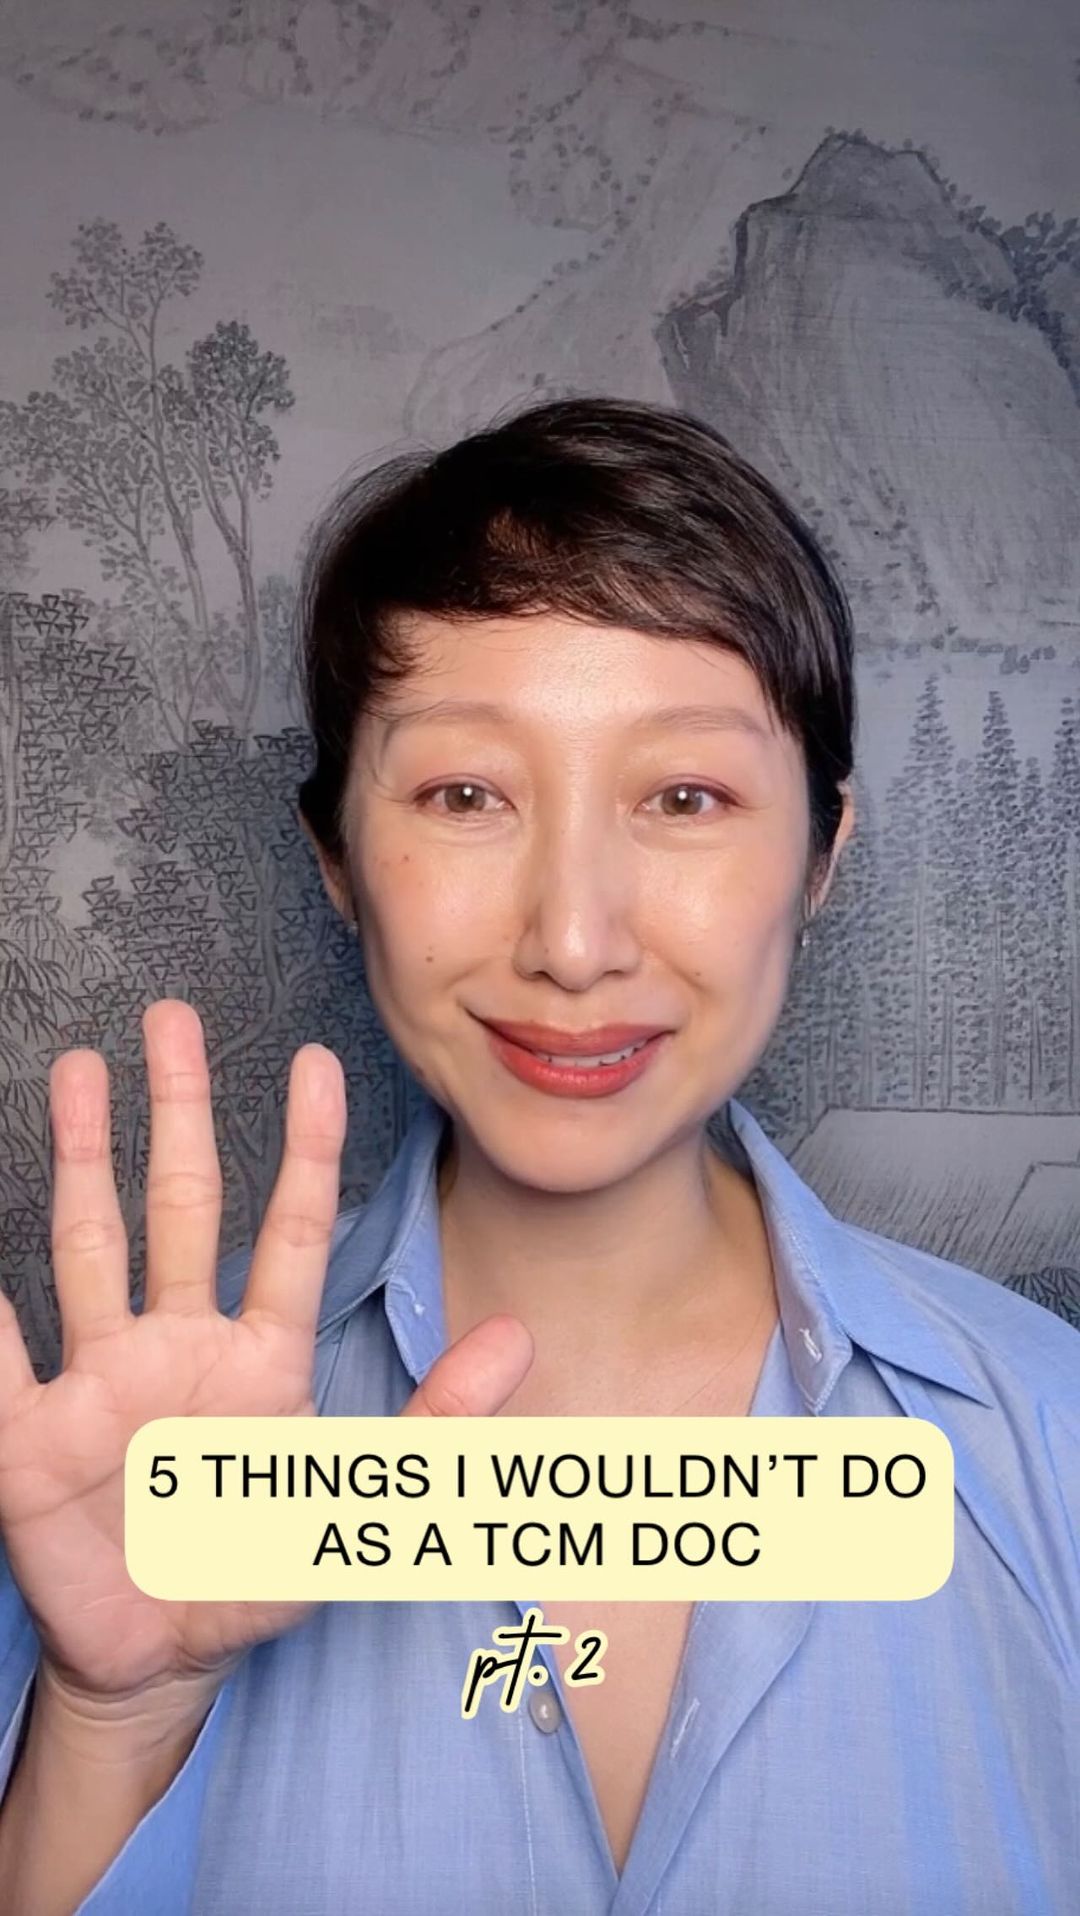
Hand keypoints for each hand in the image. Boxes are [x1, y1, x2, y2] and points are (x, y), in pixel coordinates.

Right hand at [0, 1000, 533, 1715]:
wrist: (159, 1662)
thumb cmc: (256, 1576)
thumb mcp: (359, 1511)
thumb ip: (439, 1427)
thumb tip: (520, 1339)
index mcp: (260, 1358)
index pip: (285, 1231)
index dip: (303, 1149)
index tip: (317, 1064)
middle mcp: (178, 1344)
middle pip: (176, 1204)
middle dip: (173, 1111)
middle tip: (170, 1018)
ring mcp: (100, 1379)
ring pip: (88, 1244)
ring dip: (80, 1158)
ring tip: (75, 1070)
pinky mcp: (30, 1433)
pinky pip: (3, 1357)